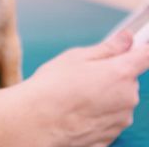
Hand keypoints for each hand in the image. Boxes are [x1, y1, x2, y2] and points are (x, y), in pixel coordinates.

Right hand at [26, 31, 148, 146]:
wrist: (38, 122)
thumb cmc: (53, 87)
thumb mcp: (76, 57)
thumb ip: (107, 47)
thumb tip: (126, 38)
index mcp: (120, 74)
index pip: (144, 55)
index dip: (139, 48)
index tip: (132, 45)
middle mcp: (128, 99)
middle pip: (128, 79)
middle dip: (111, 73)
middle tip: (84, 73)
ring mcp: (120, 121)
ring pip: (118, 99)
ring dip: (104, 94)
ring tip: (75, 93)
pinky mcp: (110, 137)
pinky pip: (108, 118)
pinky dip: (96, 113)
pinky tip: (75, 109)